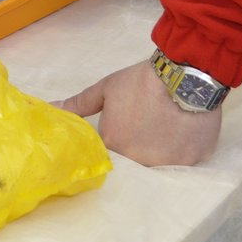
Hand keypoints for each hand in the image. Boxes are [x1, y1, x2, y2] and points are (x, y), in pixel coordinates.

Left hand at [55, 60, 220, 166]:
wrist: (186, 77)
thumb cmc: (141, 81)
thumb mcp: (106, 89)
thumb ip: (78, 104)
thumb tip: (51, 109)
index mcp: (113, 143)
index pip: (107, 151)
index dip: (116, 137)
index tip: (124, 127)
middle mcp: (137, 160)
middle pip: (132, 160)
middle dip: (135, 146)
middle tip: (146, 126)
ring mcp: (165, 164)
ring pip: (156, 164)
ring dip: (157, 150)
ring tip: (163, 129)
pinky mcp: (189, 162)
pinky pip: (180, 162)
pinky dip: (179, 150)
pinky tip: (181, 133)